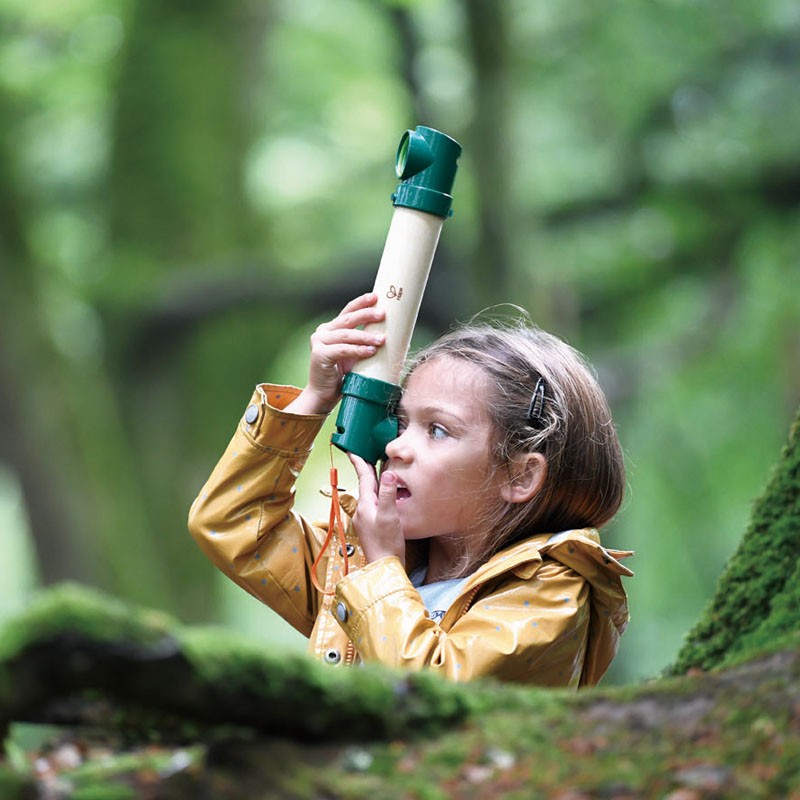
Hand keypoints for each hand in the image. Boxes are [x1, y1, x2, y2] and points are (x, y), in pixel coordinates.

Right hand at [285, 293, 384, 414]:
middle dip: (366, 315)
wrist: (324, 395)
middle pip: (348, 319)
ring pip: (346, 334)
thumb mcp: (357, 354)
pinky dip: (357, 350)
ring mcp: (319, 342)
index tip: (376, 297)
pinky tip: (370, 351)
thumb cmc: (343, 375)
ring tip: (382, 339)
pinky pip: (342, 350)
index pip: (348, 311)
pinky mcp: (319, 355)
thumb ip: (367, 342)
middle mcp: (323, 332)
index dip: (361, 303)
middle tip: (383, 314)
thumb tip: (396, 336)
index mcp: (332, 328)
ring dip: (366, 336)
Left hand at [348, 453, 404, 566]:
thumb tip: (388, 473)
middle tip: (366, 455)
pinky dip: (378, 495)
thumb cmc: (387, 544)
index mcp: (365, 505)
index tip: (353, 450)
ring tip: (377, 472)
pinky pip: (373, 504)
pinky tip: (384, 496)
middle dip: (366, 470)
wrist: (384, 566)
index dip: (360, 463)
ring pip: (370, 495)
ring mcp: (365, 519)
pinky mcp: (371, 526)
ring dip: (373, 482)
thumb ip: (388, 494)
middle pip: (365, 485)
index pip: (364, 478)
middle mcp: (362, 510)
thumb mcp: (389, 516)